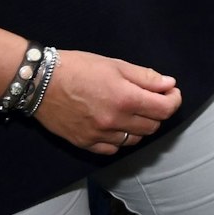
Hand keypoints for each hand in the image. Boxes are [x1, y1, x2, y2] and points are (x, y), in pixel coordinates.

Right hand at [32, 50, 181, 154]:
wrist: (40, 81)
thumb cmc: (78, 67)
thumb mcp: (115, 65)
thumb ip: (145, 77)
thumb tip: (168, 84)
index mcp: (125, 99)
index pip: (165, 109)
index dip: (174, 100)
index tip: (171, 92)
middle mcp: (114, 121)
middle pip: (152, 127)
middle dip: (158, 112)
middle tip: (152, 99)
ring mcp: (99, 135)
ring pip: (134, 140)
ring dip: (140, 127)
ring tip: (132, 111)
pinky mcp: (84, 143)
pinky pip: (113, 149)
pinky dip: (120, 139)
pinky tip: (115, 125)